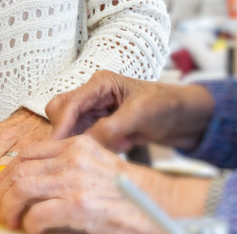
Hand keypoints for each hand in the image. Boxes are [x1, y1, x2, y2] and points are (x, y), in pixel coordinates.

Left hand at [0, 136, 164, 232]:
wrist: (160, 203)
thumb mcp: (97, 165)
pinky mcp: (78, 206)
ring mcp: (75, 181)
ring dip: (11, 209)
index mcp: (78, 145)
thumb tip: (36, 182)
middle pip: (20, 170)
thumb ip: (69, 166)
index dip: (9, 171)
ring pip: (22, 189)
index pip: (29, 152)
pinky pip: (37, 215)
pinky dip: (30, 225)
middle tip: (2, 208)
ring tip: (13, 221)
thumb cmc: (131, 191)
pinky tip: (34, 230)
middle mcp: (73, 158)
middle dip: (4, 192)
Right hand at [46, 71, 214, 151]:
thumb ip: (112, 127)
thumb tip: (86, 142)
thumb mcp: (140, 113)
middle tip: (77, 153)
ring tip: (119, 144)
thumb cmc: (165, 105)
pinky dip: (98, 148)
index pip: (69, 103)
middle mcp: (93, 96)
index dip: (60, 126)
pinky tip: (124, 144)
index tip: (54, 147)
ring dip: (85, 143)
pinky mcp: (100, 127)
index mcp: (100, 83)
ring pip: (71, 130)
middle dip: (67, 134)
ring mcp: (95, 112)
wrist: (183, 117)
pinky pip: (86, 140)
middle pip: (61, 114)